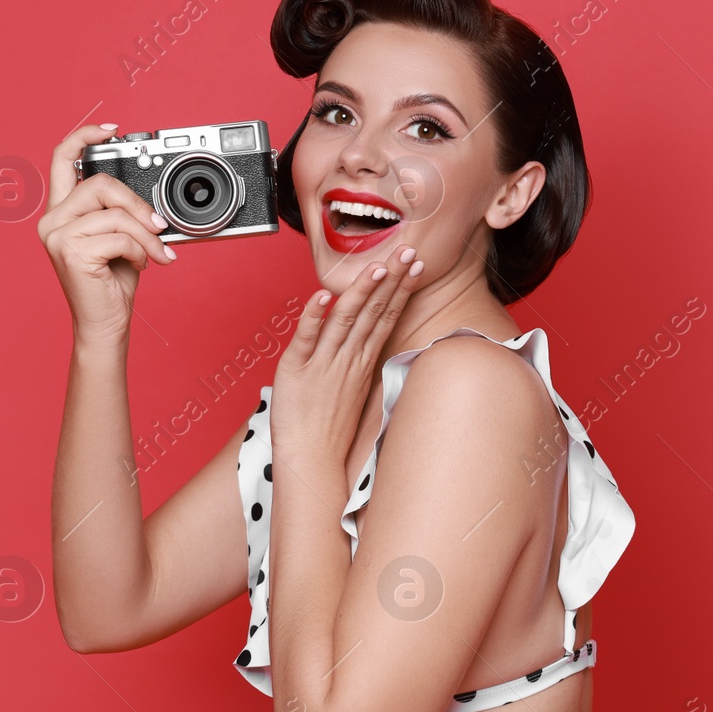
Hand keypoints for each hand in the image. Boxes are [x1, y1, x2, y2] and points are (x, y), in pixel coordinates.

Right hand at [38, 123, 177, 346]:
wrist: (105, 324)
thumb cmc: (111, 283)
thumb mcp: (120, 237)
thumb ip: (122, 211)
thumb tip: (149, 199)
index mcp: (62, 211)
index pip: (62, 159)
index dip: (85, 136)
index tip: (111, 130)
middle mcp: (52, 220)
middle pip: (100, 184)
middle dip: (137, 204)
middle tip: (159, 226)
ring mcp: (57, 236)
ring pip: (114, 213)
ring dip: (145, 234)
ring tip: (155, 253)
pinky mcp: (70, 251)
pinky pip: (119, 236)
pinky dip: (139, 250)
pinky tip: (140, 265)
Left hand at [270, 244, 424, 467]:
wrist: (310, 460)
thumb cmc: (329, 429)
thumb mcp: (352, 389)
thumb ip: (358, 359)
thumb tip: (367, 337)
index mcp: (361, 361)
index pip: (385, 316)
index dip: (400, 288)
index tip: (416, 265)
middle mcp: (347, 359)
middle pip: (373, 312)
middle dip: (392, 279)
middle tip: (410, 251)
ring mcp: (323, 363)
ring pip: (346, 319)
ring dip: (362, 291)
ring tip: (377, 267)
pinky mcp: (296, 369)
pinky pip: (307, 338)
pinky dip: (314, 316)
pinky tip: (324, 296)